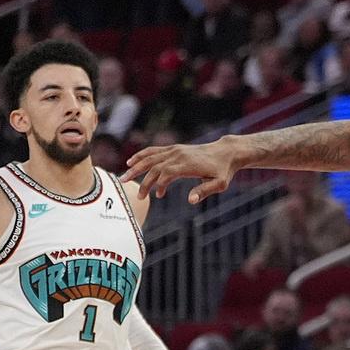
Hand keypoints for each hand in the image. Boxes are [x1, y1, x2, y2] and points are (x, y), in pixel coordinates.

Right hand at [123, 141, 237, 201]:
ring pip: (150, 157)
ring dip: (136, 167)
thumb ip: (204, 191)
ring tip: (124, 178)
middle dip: (143, 181)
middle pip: (154, 166)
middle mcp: (178, 155)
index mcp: (188, 164)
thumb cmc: (223, 170)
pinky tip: (131, 162)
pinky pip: (154, 151)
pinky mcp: (174, 148)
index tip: (157, 196)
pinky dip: (141, 156)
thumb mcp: (219, 184)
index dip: (158, 184)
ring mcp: (175, 150)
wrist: (226, 152)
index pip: (165, 173)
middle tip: (137, 195)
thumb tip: (190, 201)